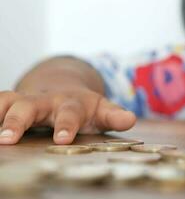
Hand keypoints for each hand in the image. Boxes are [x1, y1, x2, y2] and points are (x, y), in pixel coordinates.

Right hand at [0, 88, 135, 144]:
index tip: (62, 139)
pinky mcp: (12, 102)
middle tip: (8, 138)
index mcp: (73, 104)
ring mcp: (27, 100)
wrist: (64, 88)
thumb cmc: (85, 107)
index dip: (66, 125)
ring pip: (7, 102)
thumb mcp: (102, 110)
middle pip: (30, 107)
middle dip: (19, 121)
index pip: (70, 114)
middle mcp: (47, 101)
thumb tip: (130, 120)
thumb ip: (114, 116)